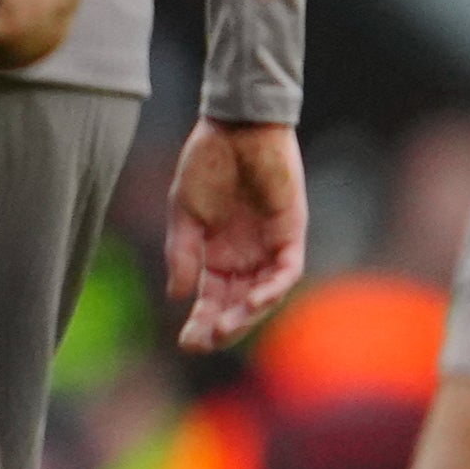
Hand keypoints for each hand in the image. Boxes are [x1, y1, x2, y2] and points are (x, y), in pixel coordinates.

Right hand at [164, 122, 308, 352]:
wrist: (236, 125)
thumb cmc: (207, 162)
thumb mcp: (184, 211)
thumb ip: (181, 252)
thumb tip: (177, 295)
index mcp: (217, 254)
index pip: (212, 299)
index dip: (200, 322)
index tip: (185, 343)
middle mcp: (246, 257)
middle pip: (238, 305)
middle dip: (222, 327)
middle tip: (203, 343)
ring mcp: (270, 246)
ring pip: (264, 295)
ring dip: (247, 315)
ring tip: (224, 328)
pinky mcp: (291, 233)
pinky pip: (287, 270)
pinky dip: (273, 288)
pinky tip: (255, 300)